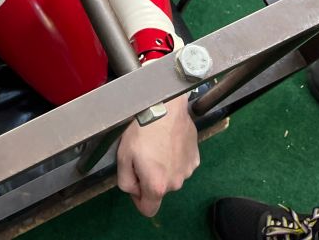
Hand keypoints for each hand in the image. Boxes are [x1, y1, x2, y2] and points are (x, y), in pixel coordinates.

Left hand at [116, 93, 198, 216]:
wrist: (165, 107)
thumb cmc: (142, 130)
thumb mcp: (123, 156)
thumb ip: (125, 181)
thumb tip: (133, 188)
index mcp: (157, 186)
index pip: (148, 210)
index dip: (138, 199)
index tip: (135, 182)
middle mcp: (176, 183)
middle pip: (160, 190)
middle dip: (150, 177)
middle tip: (143, 154)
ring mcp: (188, 171)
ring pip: (171, 176)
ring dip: (163, 166)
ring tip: (156, 144)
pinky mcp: (195, 158)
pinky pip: (181, 164)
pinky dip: (174, 157)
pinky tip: (167, 140)